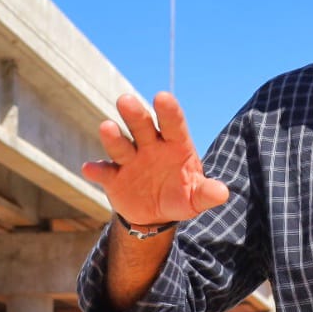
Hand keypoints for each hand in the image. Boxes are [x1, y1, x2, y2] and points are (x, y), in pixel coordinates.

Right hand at [80, 92, 228, 225]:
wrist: (156, 214)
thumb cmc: (181, 195)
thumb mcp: (195, 197)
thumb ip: (206, 193)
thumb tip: (222, 193)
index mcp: (174, 144)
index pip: (173, 124)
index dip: (168, 111)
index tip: (162, 98)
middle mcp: (150, 145)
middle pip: (142, 126)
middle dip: (134, 114)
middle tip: (125, 100)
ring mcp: (130, 160)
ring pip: (121, 145)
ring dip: (113, 137)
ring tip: (107, 127)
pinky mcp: (113, 177)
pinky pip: (104, 171)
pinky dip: (97, 170)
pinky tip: (90, 169)